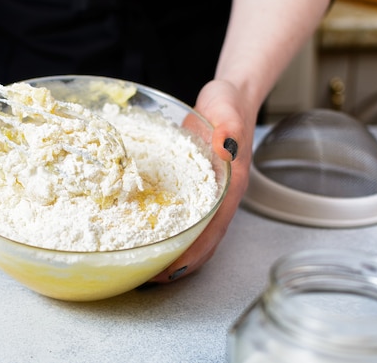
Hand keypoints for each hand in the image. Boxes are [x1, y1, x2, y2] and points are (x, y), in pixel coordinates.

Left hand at [150, 79, 254, 282]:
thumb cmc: (227, 104)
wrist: (227, 99)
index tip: (172, 268)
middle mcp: (220, 195)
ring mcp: (208, 194)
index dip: (195, 250)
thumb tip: (225, 147)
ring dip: (175, 252)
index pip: (215, 225)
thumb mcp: (226, 107)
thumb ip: (228, 126)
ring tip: (146, 266)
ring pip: (195, 232)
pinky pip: (183, 216)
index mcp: (230, 183)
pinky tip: (148, 235)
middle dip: (181, 261)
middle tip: (150, 276)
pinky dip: (169, 231)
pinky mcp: (192, 188)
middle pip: (205, 239)